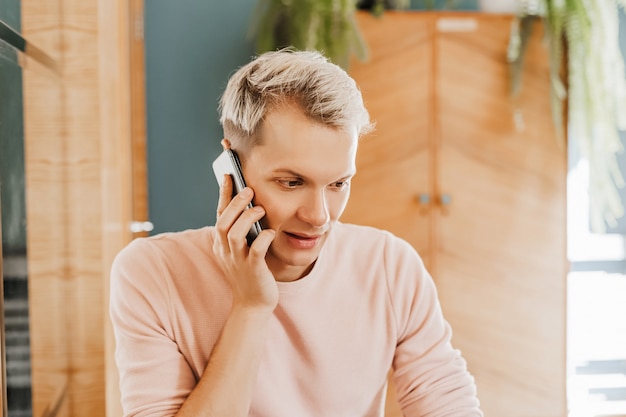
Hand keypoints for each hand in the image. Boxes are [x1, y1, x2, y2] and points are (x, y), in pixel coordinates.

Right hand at [213, 174, 277, 310]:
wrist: (253, 304)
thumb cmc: (251, 273)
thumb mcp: (243, 250)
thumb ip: (243, 231)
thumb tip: (253, 205)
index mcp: (222, 244)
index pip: (219, 215)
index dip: (223, 195)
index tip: (228, 175)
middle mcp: (226, 251)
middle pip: (223, 223)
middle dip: (235, 204)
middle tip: (249, 190)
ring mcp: (237, 261)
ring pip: (234, 234)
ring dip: (247, 218)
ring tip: (260, 209)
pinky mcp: (252, 270)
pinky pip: (255, 251)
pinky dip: (263, 238)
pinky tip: (271, 232)